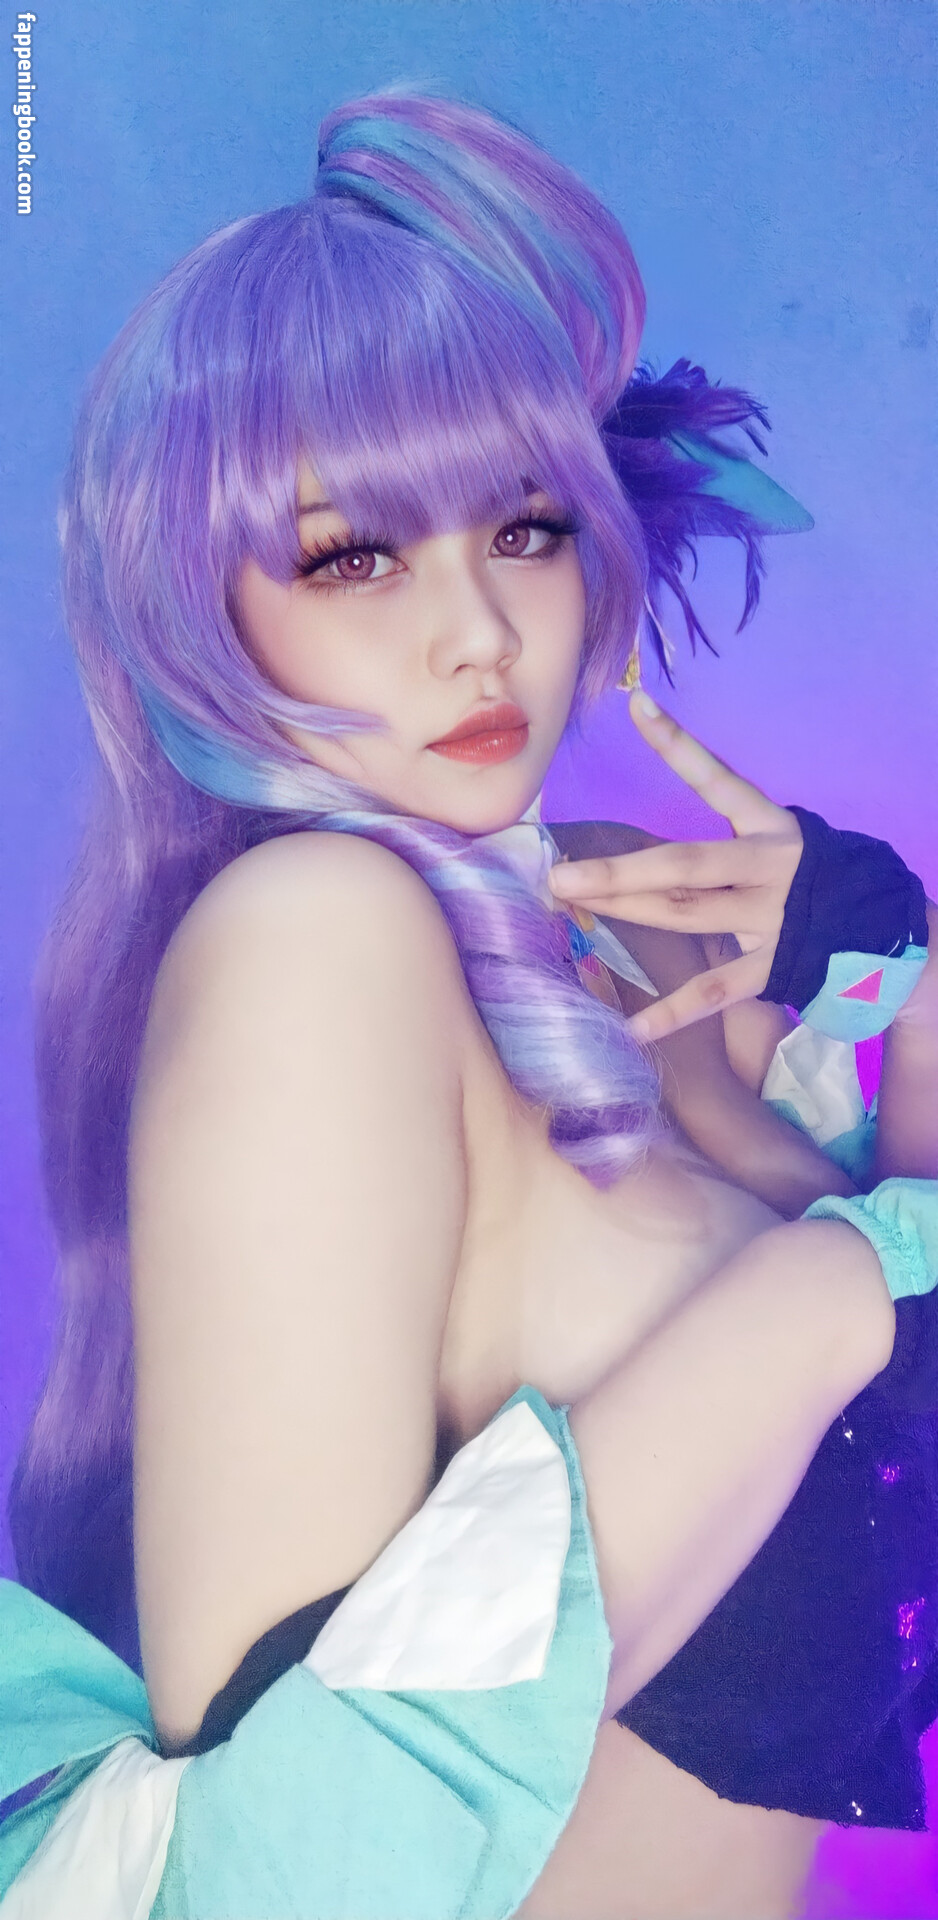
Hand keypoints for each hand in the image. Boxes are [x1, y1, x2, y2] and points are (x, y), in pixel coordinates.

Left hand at [548, 692, 803, 1040]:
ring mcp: (772, 916)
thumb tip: (634, 861)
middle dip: (619, 870)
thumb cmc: (808, 878)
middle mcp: (770, 865)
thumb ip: (717, 845)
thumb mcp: (773, 842)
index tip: (636, 706)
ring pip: (687, 915)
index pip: (717, 778)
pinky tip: (632, 1027)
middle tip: (561, 873)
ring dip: (626, 912)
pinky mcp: (776, 965)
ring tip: (573, 906)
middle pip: (684, 865)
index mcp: (769, 825)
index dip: (677, 745)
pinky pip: (715, 990)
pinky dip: (673, 1012)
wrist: (885, 929)